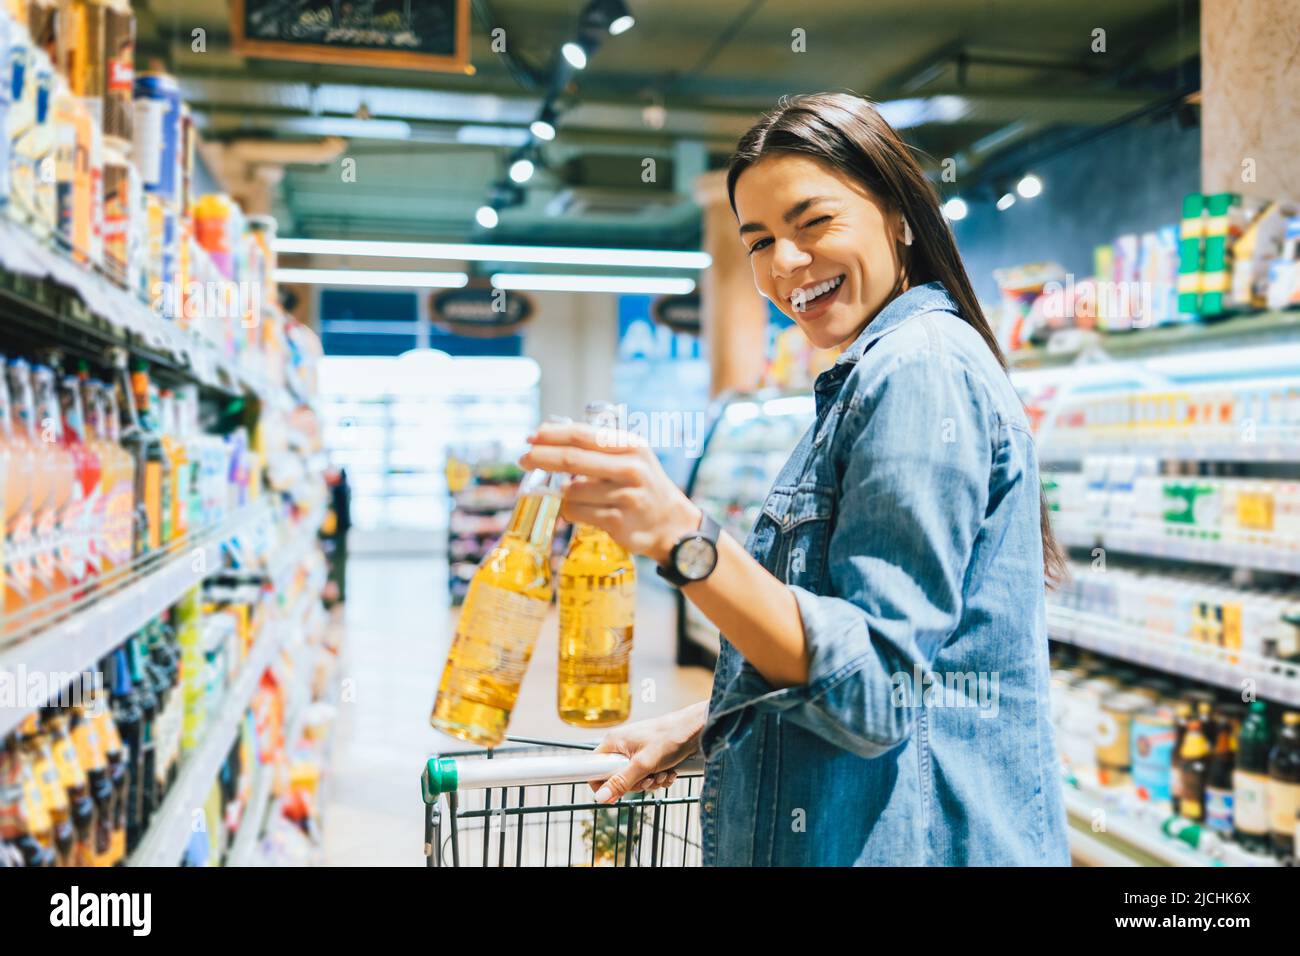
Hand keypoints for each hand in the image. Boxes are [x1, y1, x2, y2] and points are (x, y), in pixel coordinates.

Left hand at [519, 421, 700, 563]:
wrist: (671, 524)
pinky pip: (576, 512)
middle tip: (523, 460)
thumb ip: (598, 446)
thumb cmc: (642, 486)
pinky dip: (568, 511)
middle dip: (541, 458)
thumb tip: (548, 437)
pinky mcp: (617, 521)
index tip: (531, 437)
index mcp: (631, 446)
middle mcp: (631, 469)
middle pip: (572, 459)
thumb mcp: (631, 457)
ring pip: (571, 491)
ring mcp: (625, 497)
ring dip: (561, 492)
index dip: (551, 435)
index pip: (582, 435)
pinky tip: (577, 509)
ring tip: (572, 493)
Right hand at [588, 702, 708, 803]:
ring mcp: (636, 751)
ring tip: (664, 772)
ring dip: (651, 781)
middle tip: (650, 778)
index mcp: (613, 742)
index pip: (593, 767)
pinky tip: (670, 771)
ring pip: (634, 779)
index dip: (602, 784)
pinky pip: (647, 775)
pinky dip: (659, 777)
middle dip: (636, 784)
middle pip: (616, 777)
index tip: (616, 793)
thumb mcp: (643, 764)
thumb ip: (621, 782)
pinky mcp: (649, 756)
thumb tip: (599, 798)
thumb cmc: (670, 737)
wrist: (697, 728)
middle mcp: (622, 745)